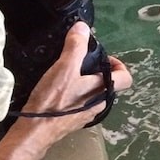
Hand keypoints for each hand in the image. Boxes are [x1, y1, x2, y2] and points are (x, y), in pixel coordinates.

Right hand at [0, 21, 131, 159]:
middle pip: (108, 84)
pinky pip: (78, 101)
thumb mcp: (64, 68)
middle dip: (97, 70)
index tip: (102, 57)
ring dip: (84, 81)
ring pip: (92, 93)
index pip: (126, 78)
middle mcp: (98, 105)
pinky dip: (73, 91)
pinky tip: (56, 87)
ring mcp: (85, 115)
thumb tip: (83, 27)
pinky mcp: (71, 120)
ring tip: (66, 71)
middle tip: (80, 61)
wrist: (33, 133)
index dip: (118, 64)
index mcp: (104, 92)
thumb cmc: (53, 100)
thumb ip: (76, 47)